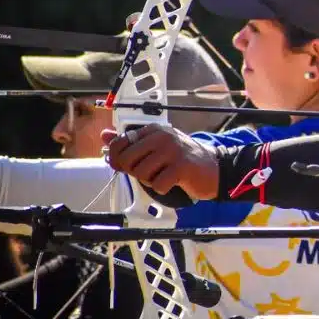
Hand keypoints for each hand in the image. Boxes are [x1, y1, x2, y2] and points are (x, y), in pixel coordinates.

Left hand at [100, 124, 218, 199]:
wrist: (214, 168)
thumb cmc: (182, 159)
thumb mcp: (156, 146)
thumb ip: (130, 142)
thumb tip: (104, 135)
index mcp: (154, 130)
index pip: (120, 142)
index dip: (117, 158)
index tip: (127, 165)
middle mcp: (162, 137)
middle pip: (127, 159)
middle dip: (134, 171)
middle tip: (149, 173)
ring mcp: (173, 150)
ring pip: (141, 173)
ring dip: (150, 181)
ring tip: (164, 176)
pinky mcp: (182, 167)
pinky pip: (157, 184)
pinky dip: (163, 189)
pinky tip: (173, 182)